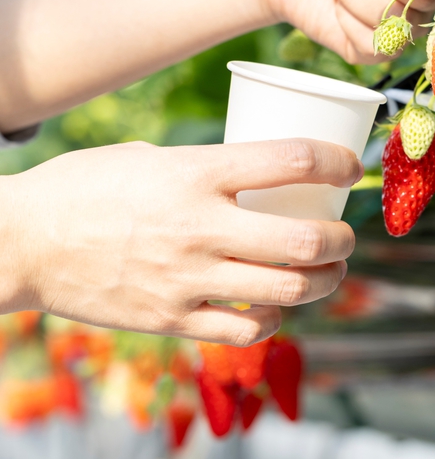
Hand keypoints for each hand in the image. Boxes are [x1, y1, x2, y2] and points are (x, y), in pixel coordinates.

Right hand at [0, 139, 363, 345]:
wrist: (21, 242)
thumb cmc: (86, 187)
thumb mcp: (150, 156)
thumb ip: (209, 166)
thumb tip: (265, 173)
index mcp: (194, 172)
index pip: (293, 160)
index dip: (338, 162)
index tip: (350, 167)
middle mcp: (199, 226)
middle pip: (306, 239)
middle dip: (343, 238)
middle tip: (345, 234)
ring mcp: (187, 278)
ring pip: (290, 290)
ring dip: (325, 281)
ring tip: (329, 271)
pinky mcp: (172, 318)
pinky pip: (247, 329)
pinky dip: (276, 320)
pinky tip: (277, 307)